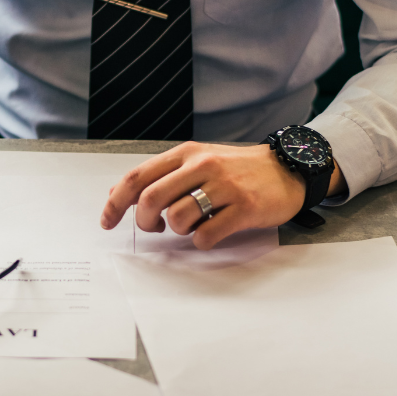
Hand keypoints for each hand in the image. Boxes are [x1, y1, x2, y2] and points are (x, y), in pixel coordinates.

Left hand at [100, 141, 344, 249]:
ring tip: (190, 226)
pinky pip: (207, 234)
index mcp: (186, 154)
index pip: (137, 177)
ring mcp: (224, 187)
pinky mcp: (244, 208)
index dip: (116, 202)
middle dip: (144, 221)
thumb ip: (161, 175)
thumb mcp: (198, 161)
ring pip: (178, 218)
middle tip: (153, 229)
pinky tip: (210, 233)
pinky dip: (200, 241)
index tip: (107, 221)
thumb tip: (118, 192)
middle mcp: (202, 166)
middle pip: (152, 199)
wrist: (288, 169)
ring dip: (176, 231)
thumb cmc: (237, 169)